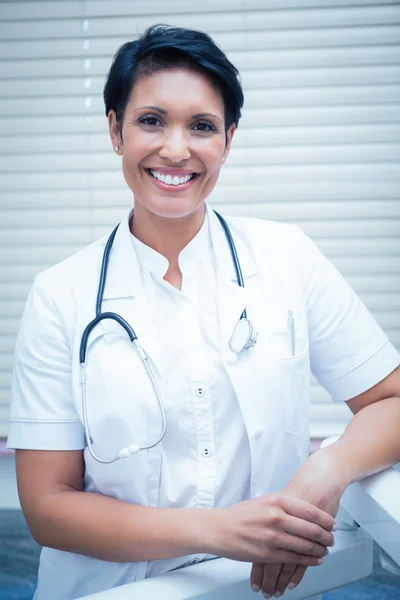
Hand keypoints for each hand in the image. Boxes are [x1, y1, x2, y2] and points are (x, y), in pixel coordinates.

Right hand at [250, 446, 348, 596]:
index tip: (333, 524)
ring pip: (305, 546)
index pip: (310, 511)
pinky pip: (295, 559)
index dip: (325, 520)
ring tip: (326, 550)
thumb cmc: (241, 514)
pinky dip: (308, 561)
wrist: (219, 528)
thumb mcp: (264, 500)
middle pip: (311, 529)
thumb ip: (284, 504)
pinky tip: (315, 560)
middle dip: (326, 537)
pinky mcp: (268, 554)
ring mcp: (272, 537)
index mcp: (276, 501)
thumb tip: (306, 511)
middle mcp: (276, 517)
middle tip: (332, 539)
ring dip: (320, 550)